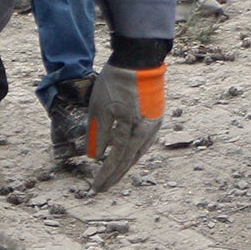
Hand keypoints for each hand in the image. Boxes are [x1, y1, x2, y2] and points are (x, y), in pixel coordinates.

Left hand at [88, 62, 165, 192]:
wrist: (139, 61)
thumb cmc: (115, 83)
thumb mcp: (99, 108)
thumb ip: (98, 134)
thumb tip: (95, 156)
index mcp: (132, 129)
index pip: (116, 159)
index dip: (106, 175)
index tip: (95, 187)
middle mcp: (147, 131)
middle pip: (129, 160)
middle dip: (115, 175)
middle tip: (102, 189)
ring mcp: (154, 125)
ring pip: (138, 152)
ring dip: (124, 166)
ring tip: (112, 177)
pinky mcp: (155, 118)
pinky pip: (144, 142)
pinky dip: (133, 153)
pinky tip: (126, 157)